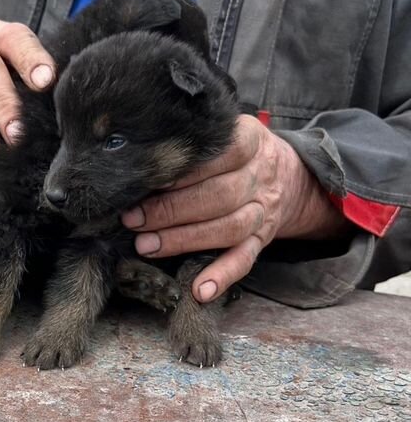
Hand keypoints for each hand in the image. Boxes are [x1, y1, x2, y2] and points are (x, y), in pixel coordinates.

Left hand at [121, 115, 349, 302]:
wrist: (288, 175)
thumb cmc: (234, 152)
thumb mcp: (225, 131)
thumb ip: (194, 137)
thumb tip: (142, 152)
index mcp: (250, 141)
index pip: (222, 153)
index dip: (184, 170)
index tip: (148, 180)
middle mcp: (259, 177)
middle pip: (219, 195)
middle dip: (171, 209)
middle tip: (133, 220)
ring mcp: (263, 212)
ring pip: (229, 228)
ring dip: (185, 240)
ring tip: (147, 246)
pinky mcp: (262, 240)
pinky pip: (245, 260)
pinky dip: (222, 276)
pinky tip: (199, 290)